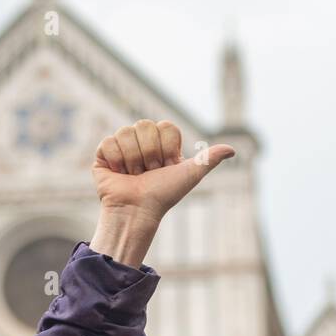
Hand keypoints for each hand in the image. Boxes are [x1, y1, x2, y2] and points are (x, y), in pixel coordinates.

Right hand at [92, 120, 233, 224]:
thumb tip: (232, 150)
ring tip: (134, 175)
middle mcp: (141, 141)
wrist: (138, 210)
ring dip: (133, 159)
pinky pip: (109, 141)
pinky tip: (119, 173)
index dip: (166, 147)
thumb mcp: (190, 175)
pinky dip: (117, 160)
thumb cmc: (164, 195)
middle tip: (149, 172)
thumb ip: (208, 159)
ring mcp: (122, 146)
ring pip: (126, 131)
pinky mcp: (103, 153)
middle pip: (145, 124)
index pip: (165, 125)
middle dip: (150, 153)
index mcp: (161, 143)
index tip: (166, 166)